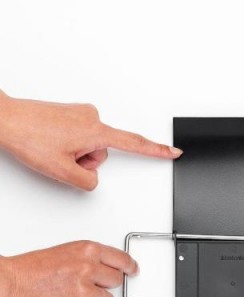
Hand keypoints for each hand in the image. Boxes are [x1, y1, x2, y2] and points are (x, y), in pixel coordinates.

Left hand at [0, 90, 182, 190]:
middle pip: (103, 153)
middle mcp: (92, 118)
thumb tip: (93, 178)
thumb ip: (89, 182)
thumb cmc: (29, 138)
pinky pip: (80, 136)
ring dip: (76, 153)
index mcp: (96, 132)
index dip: (157, 151)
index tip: (173, 152)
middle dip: (86, 161)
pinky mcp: (72, 113)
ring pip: (90, 146)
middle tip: (63, 158)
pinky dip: (70, 143)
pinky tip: (53, 142)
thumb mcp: (63, 172)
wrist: (6, 119)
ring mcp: (82, 114)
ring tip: (54, 149)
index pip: (135, 145)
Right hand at [0, 241, 137, 296]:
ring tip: (76, 294)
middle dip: (107, 284)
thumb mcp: (67, 251)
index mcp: (88, 250)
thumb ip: (91, 258)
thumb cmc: (33, 268)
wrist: (11, 283)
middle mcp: (88, 269)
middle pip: (117, 281)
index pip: (122, 259)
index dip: (130, 267)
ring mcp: (83, 291)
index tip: (134, 270)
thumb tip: (109, 267)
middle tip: (93, 284)